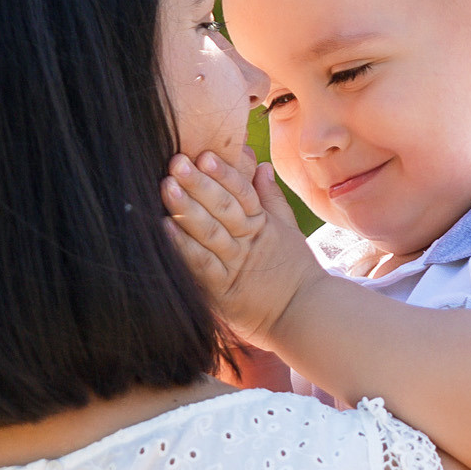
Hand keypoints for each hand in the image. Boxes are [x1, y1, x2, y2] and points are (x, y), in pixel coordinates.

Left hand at [161, 147, 324, 343]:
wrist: (305, 315)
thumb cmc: (294, 271)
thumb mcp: (287, 230)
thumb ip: (271, 198)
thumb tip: (261, 166)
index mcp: (262, 224)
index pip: (243, 193)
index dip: (225, 174)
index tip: (205, 155)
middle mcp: (247, 242)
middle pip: (223, 208)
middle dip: (199, 184)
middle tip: (177, 162)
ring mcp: (235, 266)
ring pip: (210, 232)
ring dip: (187, 209)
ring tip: (167, 187)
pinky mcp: (222, 291)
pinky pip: (202, 265)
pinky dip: (184, 247)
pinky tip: (165, 228)